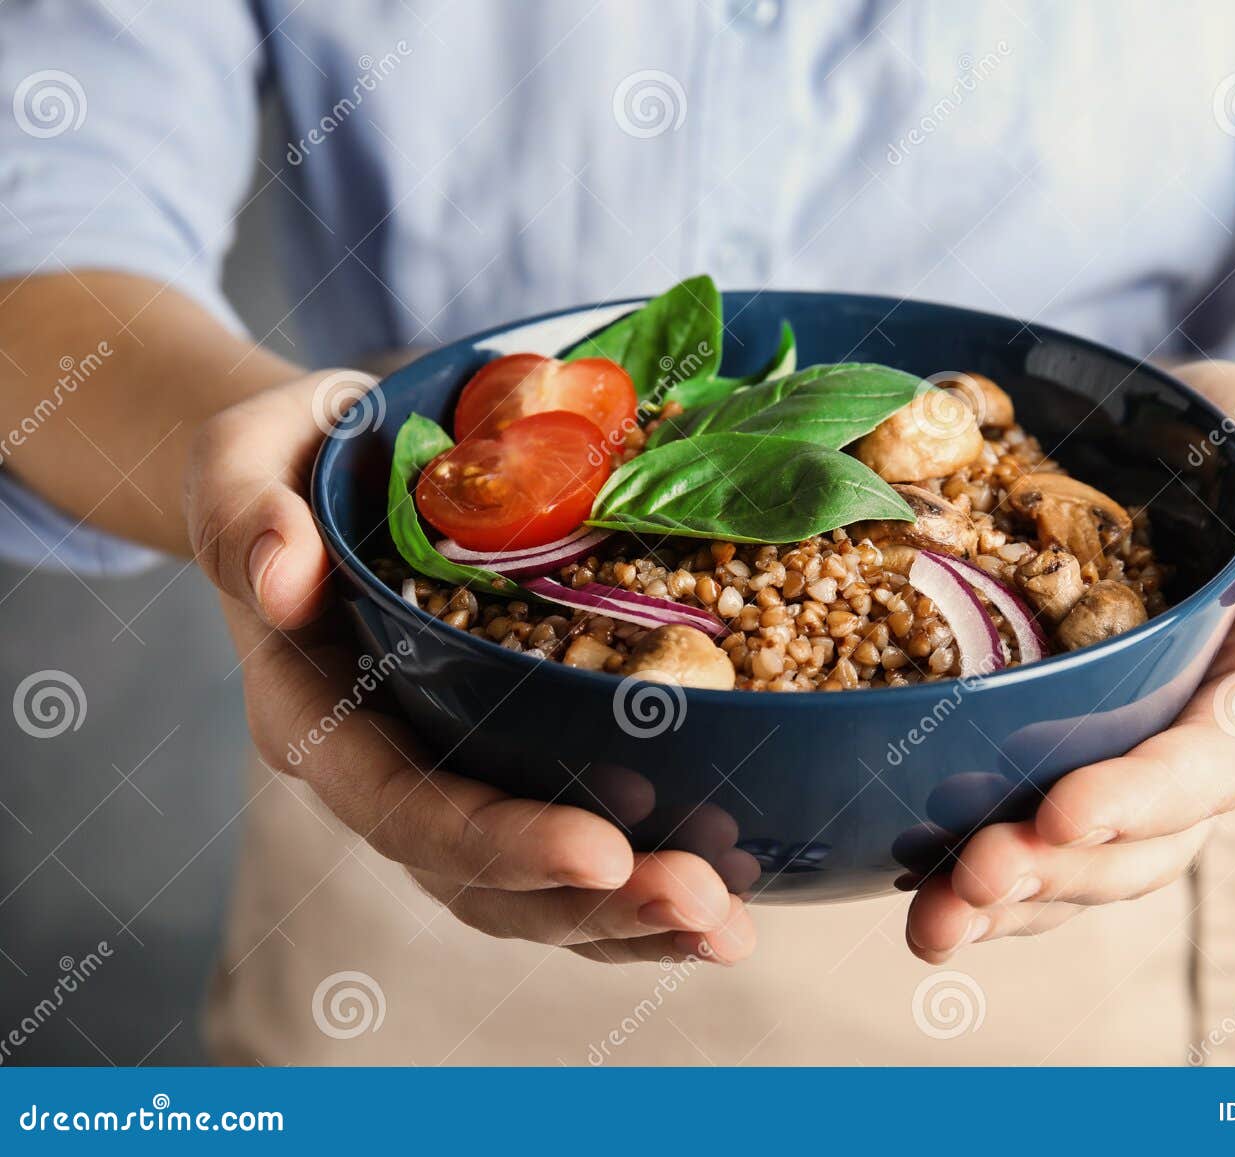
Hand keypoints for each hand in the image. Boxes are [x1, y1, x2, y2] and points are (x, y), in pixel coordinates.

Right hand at [185, 373, 754, 964]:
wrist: (326, 465)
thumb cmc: (289, 460)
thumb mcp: (245, 461)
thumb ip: (245, 515)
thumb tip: (280, 572)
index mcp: (316, 718)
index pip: (402, 806)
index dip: (498, 842)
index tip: (602, 850)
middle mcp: (384, 770)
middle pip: (481, 876)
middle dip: (593, 905)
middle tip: (704, 904)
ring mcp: (450, 775)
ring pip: (532, 887)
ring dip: (632, 919)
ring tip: (730, 929)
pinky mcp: (508, 759)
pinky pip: (572, 839)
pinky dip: (644, 873)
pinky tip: (730, 887)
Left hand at [904, 359, 1234, 961]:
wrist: (1204, 457)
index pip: (1217, 756)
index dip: (1146, 795)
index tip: (1066, 812)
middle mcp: (1210, 745)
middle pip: (1148, 839)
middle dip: (1061, 870)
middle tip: (975, 878)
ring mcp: (1141, 758)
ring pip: (1088, 861)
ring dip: (1014, 898)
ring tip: (936, 924)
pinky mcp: (1081, 751)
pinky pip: (1041, 832)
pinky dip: (986, 871)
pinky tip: (921, 894)